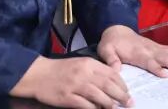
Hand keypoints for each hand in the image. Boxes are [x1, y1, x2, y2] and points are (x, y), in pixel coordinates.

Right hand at [11, 55, 130, 107]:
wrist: (39, 74)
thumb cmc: (61, 70)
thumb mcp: (80, 64)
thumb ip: (96, 71)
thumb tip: (112, 84)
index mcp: (89, 64)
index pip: (111, 73)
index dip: (122, 84)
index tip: (128, 92)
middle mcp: (84, 73)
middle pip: (108, 85)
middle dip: (121, 96)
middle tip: (128, 103)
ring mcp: (75, 86)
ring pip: (99, 96)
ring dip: (109, 104)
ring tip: (115, 108)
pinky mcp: (67, 98)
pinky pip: (85, 105)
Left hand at [98, 25, 167, 77]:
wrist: (117, 30)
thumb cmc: (112, 43)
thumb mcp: (106, 50)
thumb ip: (110, 59)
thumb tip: (116, 69)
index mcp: (136, 52)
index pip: (148, 61)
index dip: (157, 67)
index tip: (166, 75)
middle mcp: (148, 49)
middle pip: (164, 57)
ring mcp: (154, 47)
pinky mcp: (157, 47)